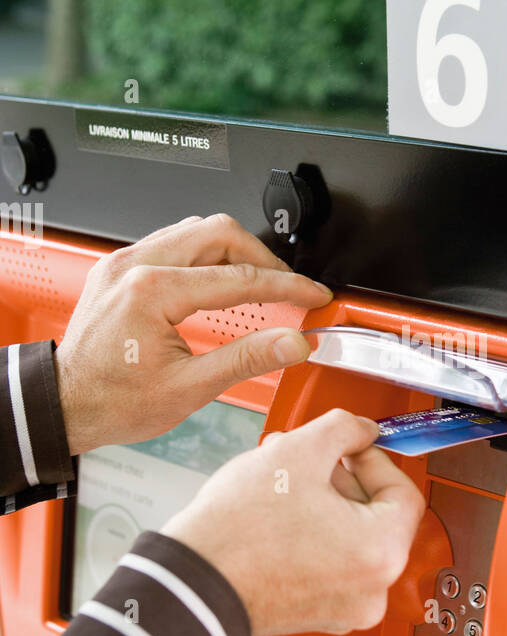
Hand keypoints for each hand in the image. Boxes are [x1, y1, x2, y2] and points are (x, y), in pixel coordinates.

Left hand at [55, 214, 331, 454]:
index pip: (239, 277)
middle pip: (219, 233)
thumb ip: (247, 359)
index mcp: (153, 291)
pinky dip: (205, 257)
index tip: (312, 295)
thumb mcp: (189, 388)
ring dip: (234, 253)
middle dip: (263, 258)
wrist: (64, 405)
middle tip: (288, 287)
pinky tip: (219, 282)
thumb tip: (292, 342)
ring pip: (196, 230)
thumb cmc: (112, 401)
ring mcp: (124, 262)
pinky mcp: (120, 268)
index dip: (287, 287)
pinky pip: (173, 242)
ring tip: (259, 284)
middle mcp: (135, 265)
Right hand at [162, 410, 425, 635]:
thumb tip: (361, 429)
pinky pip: (331, 564)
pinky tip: (278, 514)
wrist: (190, 585)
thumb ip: (343, 428)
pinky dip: (313, 536)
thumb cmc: (237, 533)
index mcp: (381, 553)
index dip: (375, 459)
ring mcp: (345, 608)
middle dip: (342, 479)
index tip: (351, 447)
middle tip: (311, 460)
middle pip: (378, 517)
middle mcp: (372, 590)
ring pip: (352, 539)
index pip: (404, 492)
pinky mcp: (318, 615)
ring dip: (325, 503)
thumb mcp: (297, 452)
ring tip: (284, 481)